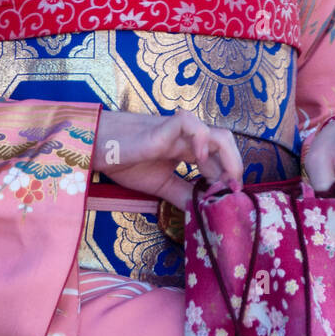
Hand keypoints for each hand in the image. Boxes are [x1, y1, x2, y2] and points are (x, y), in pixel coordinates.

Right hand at [91, 108, 243, 210]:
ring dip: (227, 158)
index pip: (219, 158)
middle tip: (231, 189)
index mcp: (188, 150)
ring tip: (221, 179)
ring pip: (218, 133)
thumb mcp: (159, 185)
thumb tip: (201, 211)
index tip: (231, 195)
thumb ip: (181, 194)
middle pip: (226, 143)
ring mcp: (179, 132)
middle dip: (235, 166)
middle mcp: (188, 139)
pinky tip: (197, 160)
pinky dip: (201, 140)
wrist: (98, 149)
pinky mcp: (165, 126)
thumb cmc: (126, 162)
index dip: (230, 174)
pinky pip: (191, 124)